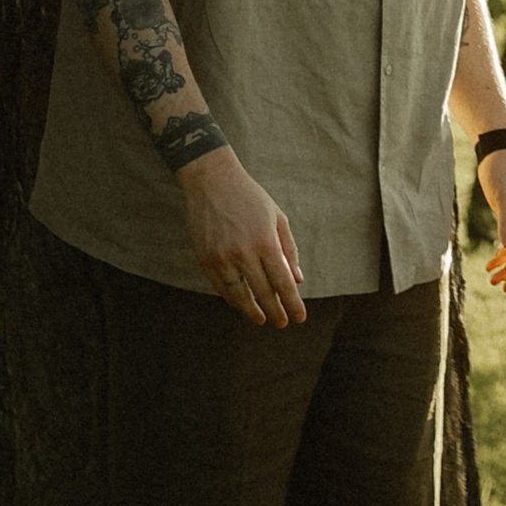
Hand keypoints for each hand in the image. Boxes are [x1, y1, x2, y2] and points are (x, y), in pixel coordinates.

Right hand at [180, 146, 307, 325]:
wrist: (212, 181)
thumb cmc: (251, 198)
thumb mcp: (278, 218)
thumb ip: (289, 250)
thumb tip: (297, 280)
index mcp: (265, 241)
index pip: (283, 282)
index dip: (292, 303)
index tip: (299, 318)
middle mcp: (243, 252)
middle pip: (263, 292)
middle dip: (275, 311)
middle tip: (282, 323)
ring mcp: (222, 257)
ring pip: (239, 294)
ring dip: (251, 310)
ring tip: (261, 319)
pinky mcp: (205, 258)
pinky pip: (221, 286)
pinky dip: (231, 298)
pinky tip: (240, 303)